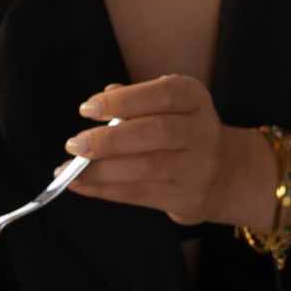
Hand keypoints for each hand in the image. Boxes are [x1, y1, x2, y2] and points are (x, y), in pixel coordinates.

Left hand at [64, 75, 238, 226]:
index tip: (87, 109)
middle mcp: (202, 131)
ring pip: (147, 167)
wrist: (219, 173)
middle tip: (75, 144)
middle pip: (158, 132)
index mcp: (195, 99)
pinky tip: (81, 184)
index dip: (124, 100)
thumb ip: (134, 101)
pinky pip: (140, 193)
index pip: (164, 94)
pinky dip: (105, 189)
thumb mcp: (165, 107)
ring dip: (102, 170)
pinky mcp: (187, 195)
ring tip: (71, 169)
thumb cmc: (177, 132)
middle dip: (110, 139)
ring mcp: (199, 166)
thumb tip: (99, 104)